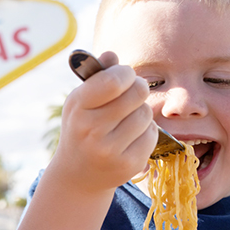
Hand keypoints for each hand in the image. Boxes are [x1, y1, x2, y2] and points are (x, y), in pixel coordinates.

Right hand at [52, 51, 156, 193]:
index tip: (124, 77)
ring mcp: (109, 150)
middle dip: (138, 89)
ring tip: (128, 119)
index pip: (112, 81)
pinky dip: (146, 132)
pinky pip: (152, 134)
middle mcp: (91, 130)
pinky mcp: (128, 165)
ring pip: (145, 114)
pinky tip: (131, 137)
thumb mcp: (81, 102)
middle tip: (133, 93)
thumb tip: (112, 55)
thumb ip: (98, 76)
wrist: (78, 175)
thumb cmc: (82, 128)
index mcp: (78, 108)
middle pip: (137, 93)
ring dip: (141, 112)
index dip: (125, 73)